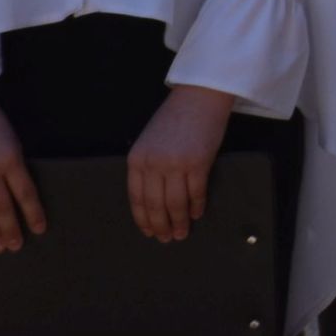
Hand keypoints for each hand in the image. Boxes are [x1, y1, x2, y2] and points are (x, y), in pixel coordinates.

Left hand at [126, 85, 233, 242]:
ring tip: (182, 233)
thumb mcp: (150, 142)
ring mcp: (176, 164)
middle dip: (160, 225)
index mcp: (136, 159)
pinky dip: (196, 206)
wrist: (200, 96)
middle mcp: (153, 164)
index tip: (148, 232)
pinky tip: (196, 214)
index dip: (143, 219)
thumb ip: (148, 166)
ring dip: (178, 221)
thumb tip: (154, 196)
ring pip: (175, 203)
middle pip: (155, 204)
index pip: (136, 198)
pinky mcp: (199, 162)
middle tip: (166, 239)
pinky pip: (196, 192)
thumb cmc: (175, 118)